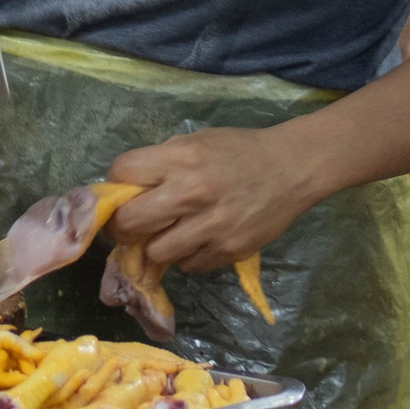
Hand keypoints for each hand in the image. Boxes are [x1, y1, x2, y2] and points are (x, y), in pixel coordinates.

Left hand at [106, 126, 325, 274]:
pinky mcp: (228, 250)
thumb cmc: (240, 151)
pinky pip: (189, 267)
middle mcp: (192, 192)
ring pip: (156, 253)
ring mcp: (211, 226)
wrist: (292, 168)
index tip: (124, 191)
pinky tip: (198, 241)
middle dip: (124, 226)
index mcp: (182, 158)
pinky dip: (187, 258)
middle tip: (133, 225)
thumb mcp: (198, 141)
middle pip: (130, 222)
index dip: (117, 184)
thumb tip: (126, 190)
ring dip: (156, 247)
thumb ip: (162, 162)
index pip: (123, 173)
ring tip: (169, 235)